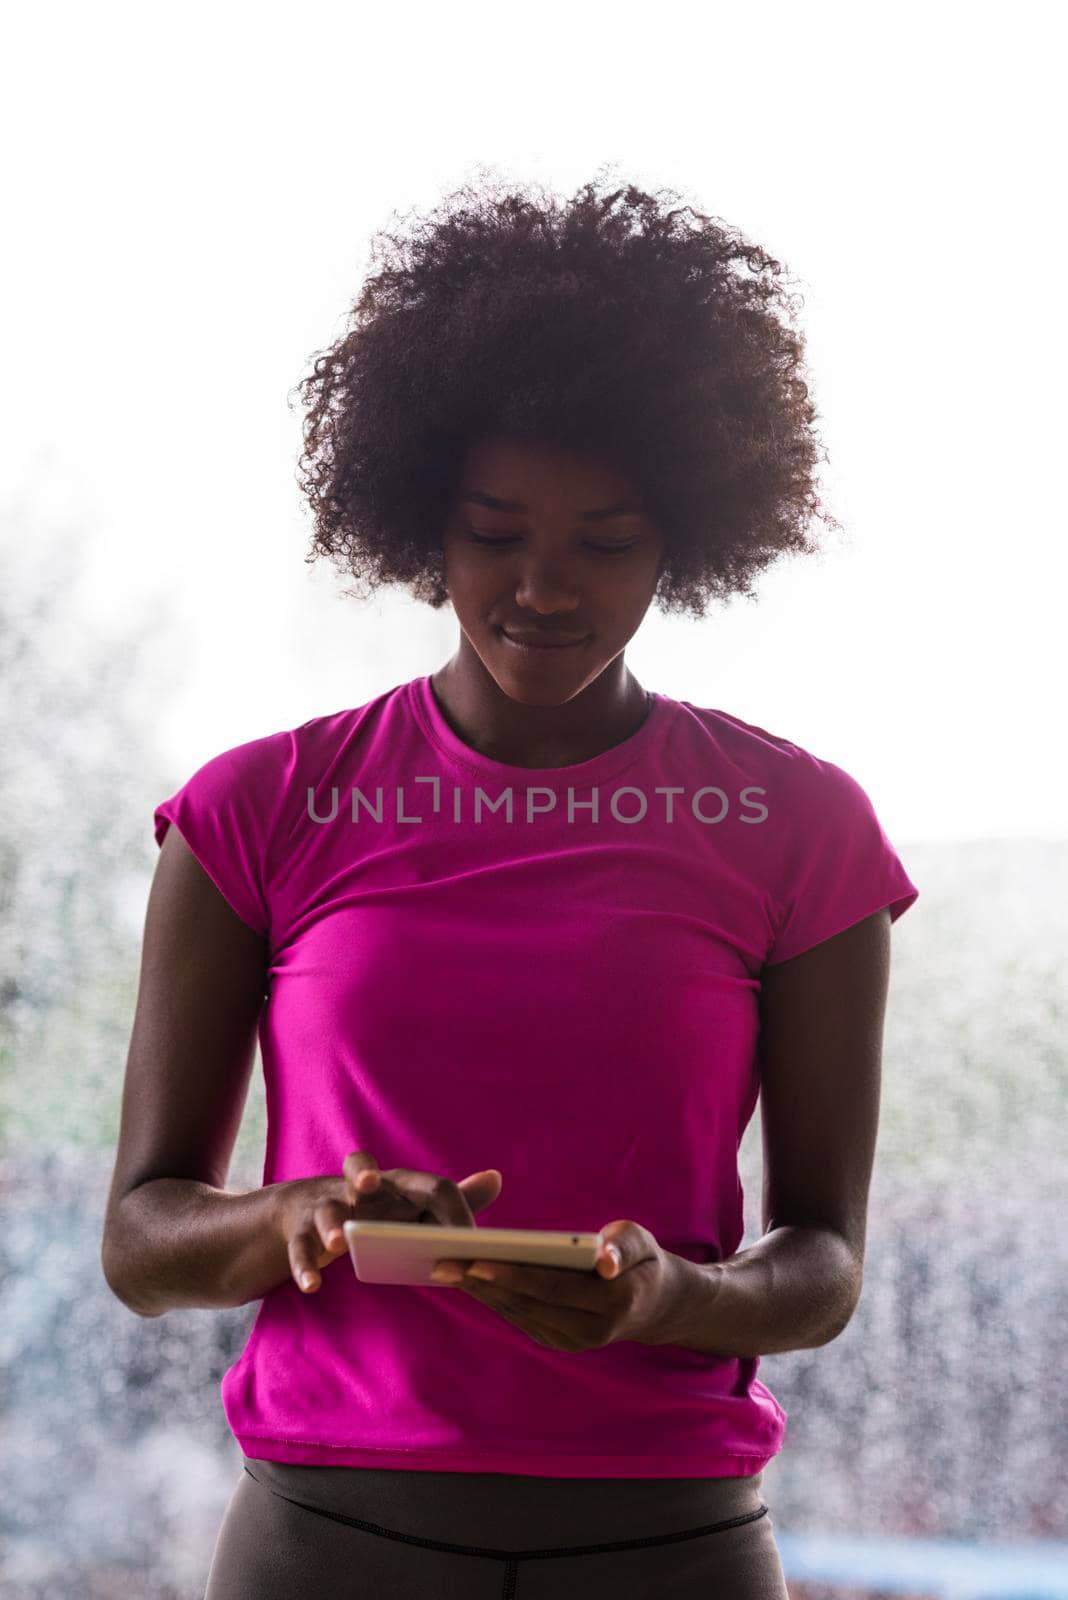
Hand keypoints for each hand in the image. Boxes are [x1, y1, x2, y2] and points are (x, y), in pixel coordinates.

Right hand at [277, 1151, 502, 1293]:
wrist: (300, 1216)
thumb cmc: (372, 1211)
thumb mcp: (410, 1205)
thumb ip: (449, 1199)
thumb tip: (496, 1178)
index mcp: (394, 1183)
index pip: (424, 1183)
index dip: (449, 1206)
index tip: (468, 1239)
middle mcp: (357, 1189)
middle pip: (357, 1167)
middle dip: (363, 1174)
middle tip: (370, 1184)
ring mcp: (324, 1208)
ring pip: (325, 1210)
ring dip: (331, 1224)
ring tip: (339, 1241)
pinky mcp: (299, 1234)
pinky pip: (300, 1248)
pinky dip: (305, 1265)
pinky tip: (312, 1285)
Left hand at [429, 1220, 686, 1351]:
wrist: (655, 1304)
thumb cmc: (644, 1260)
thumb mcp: (643, 1242)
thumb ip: (623, 1247)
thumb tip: (605, 1261)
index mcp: (613, 1304)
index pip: (552, 1288)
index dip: (513, 1275)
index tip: (476, 1261)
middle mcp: (591, 1332)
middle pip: (527, 1304)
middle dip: (483, 1284)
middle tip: (443, 1262)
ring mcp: (573, 1342)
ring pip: (519, 1314)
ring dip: (480, 1294)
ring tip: (446, 1269)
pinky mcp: (559, 1341)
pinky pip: (520, 1318)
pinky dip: (493, 1299)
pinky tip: (468, 1280)